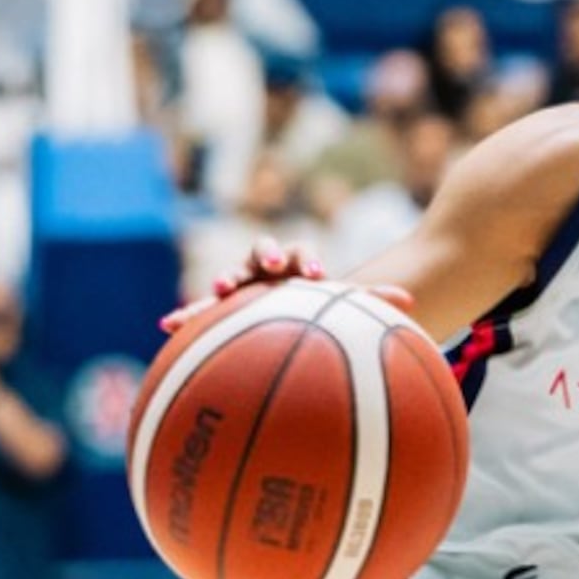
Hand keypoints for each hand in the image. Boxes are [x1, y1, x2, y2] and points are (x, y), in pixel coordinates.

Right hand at [160, 243, 412, 332]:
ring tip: (220, 290)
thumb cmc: (324, 308)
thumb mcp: (348, 306)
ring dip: (226, 281)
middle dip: (265, 256)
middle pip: (261, 252)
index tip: (317, 274)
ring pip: (232, 277)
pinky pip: (205, 313)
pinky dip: (189, 317)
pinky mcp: (224, 310)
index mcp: (297, 265)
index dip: (305, 259)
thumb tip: (410, 299)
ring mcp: (244, 287)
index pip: (299, 253)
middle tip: (275, 265)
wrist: (296, 309)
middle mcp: (267, 269)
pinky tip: (168, 326)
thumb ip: (375, 301)